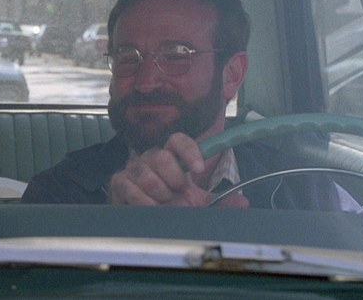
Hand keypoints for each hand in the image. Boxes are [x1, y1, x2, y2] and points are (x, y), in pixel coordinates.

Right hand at [108, 133, 248, 207]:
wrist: (144, 222)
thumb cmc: (170, 207)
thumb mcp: (198, 205)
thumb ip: (220, 202)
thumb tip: (243, 201)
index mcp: (171, 157)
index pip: (178, 140)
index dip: (188, 150)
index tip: (199, 169)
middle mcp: (151, 158)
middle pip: (161, 156)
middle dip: (173, 179)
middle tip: (176, 193)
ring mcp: (133, 168)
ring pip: (146, 173)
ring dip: (158, 193)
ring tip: (162, 203)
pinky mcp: (119, 181)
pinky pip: (130, 187)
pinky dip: (142, 201)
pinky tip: (149, 208)